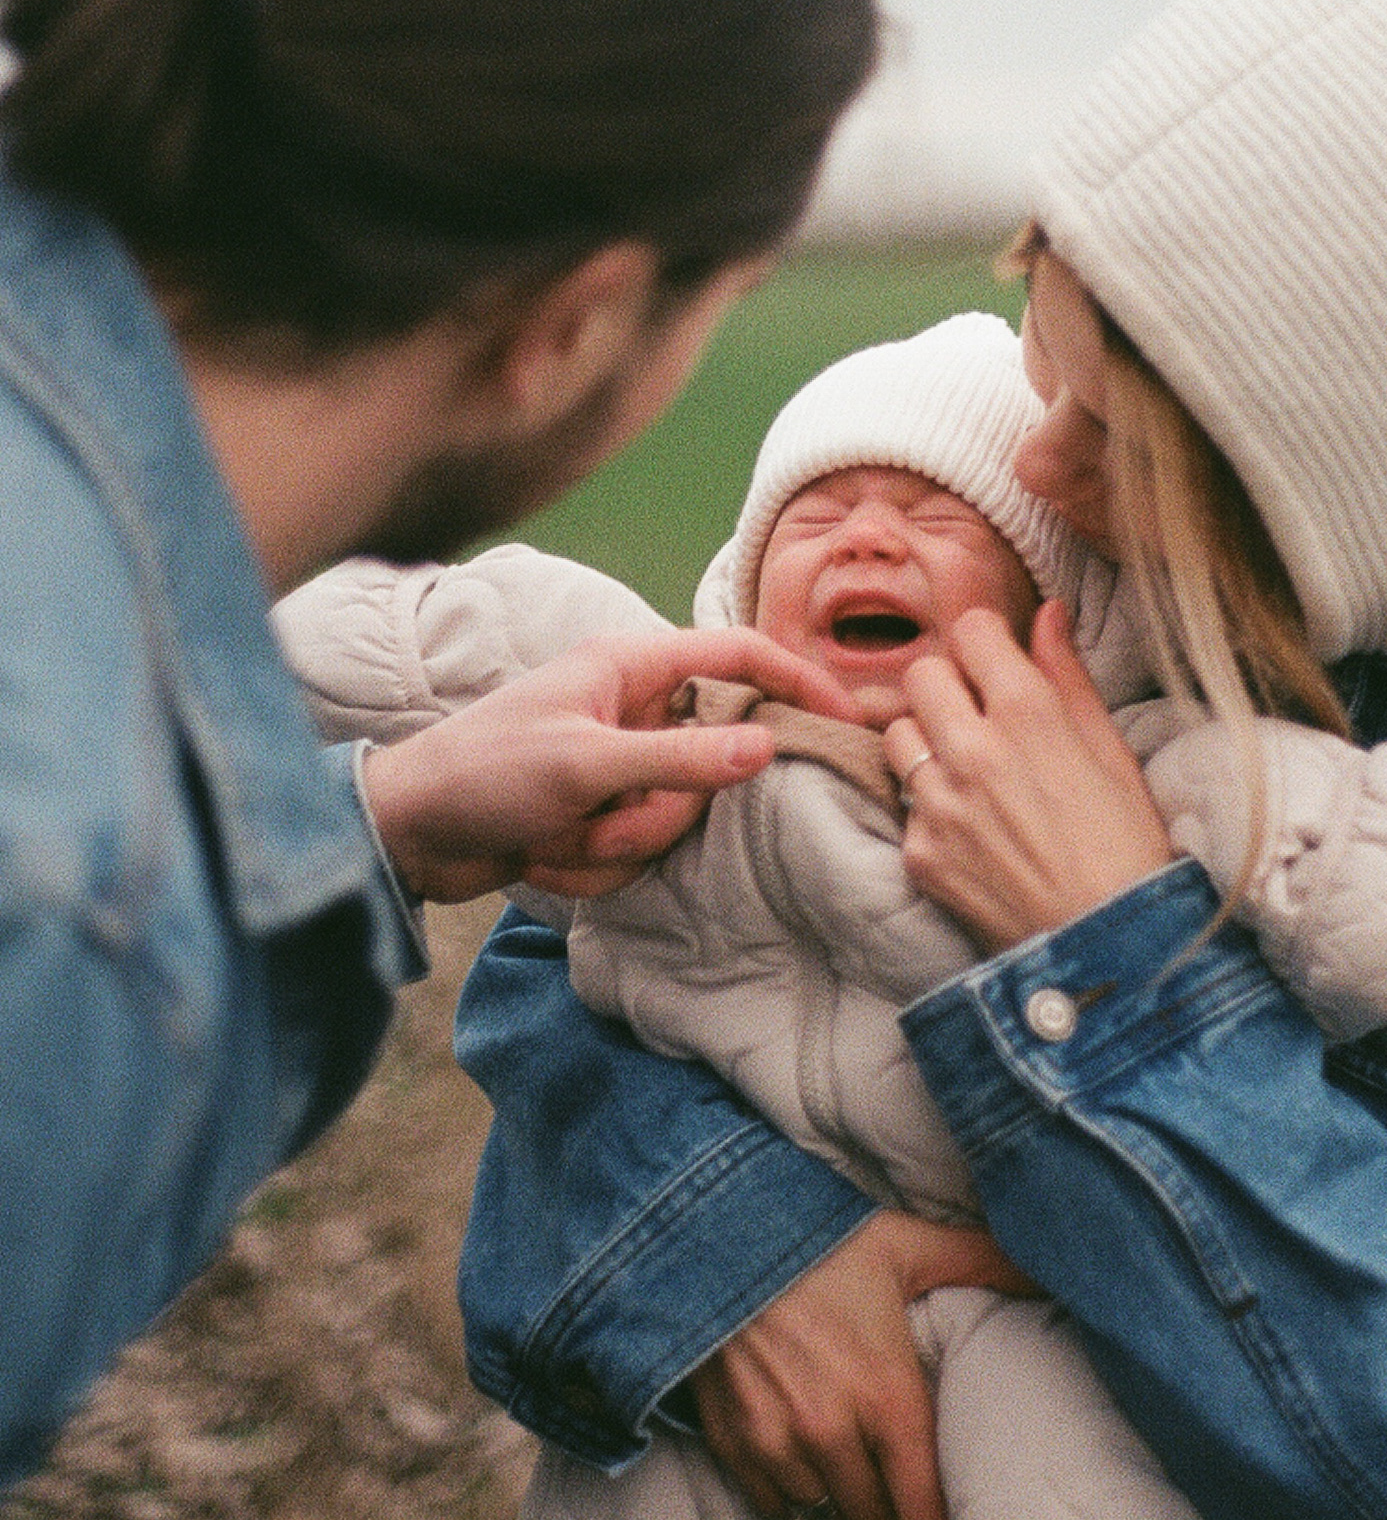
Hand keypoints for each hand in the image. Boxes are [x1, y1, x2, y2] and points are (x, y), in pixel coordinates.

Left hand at [361, 628, 861, 902]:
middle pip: (709, 761)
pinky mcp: (599, 814)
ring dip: (616, 843)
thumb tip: (766, 744)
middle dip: (657, 809)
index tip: (847, 722)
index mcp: (629, 667)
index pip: (739, 656)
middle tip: (600, 816)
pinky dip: (592, 864)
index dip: (798, 681)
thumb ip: (680, 757)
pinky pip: (636, 849)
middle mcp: (631, 710)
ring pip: (673, 817)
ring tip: (554, 836)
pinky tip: (541, 854)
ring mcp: (617, 767)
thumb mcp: (584, 765)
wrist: (406, 835)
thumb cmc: (483, 773)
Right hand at [690, 1212, 1031, 1519]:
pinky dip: (793, 1495)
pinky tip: (807, 1463)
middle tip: (898, 1482)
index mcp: (887, 1395)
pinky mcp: (733, 1444)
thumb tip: (1046, 1272)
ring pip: (825, 1519)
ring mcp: (777, 1443)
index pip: (922, 1513)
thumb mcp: (909, 1246)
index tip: (941, 1508)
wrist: (721, 1235)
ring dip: (843, 1502)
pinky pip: (774, 1507)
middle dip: (892, 1510)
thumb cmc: (824, 1244)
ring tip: (855, 1471)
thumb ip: (980, 1262)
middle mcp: (832, 1431)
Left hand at [885, 600, 1174, 949]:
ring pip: (898, 733)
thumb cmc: (1126, 843)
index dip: (987, 642)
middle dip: (949, 685)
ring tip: (967, 771)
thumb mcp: (1110, 749)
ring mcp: (939, 803)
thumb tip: (1049, 613)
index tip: (998, 664)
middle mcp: (974, 749)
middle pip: (922, 673)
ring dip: (927, 741)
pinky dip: (931, 810)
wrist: (1110, 945)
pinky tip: (972, 830)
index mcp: (1029, 712)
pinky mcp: (920, 852)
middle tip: (978, 715)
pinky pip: (905, 805)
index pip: (971, 630)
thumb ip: (1068, 675)